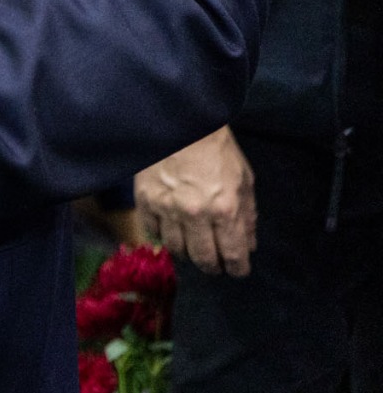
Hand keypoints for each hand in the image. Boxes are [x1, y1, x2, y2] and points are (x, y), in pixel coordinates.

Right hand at [136, 126, 256, 275]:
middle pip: (203, 258)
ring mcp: (167, 208)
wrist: (182, 122)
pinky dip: (163, 236)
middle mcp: (195, 214)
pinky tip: (171, 230)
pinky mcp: (145, 200)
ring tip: (192, 247)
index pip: (233, 255)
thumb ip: (248, 216)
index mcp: (225, 209)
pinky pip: (153, 232)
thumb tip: (248, 245)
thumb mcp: (244, 182)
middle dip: (212, 266)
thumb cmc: (218, 151)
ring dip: (187, 253)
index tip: (237, 270)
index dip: (237, 268)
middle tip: (214, 265)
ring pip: (177, 249)